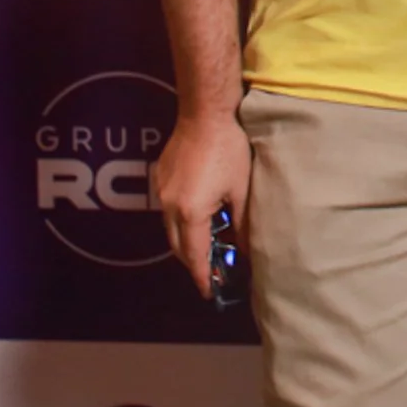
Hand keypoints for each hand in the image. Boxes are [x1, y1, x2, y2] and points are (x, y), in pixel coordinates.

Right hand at [152, 112, 250, 298]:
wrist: (205, 113)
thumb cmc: (228, 148)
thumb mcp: (242, 189)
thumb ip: (242, 223)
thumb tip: (246, 247)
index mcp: (191, 213)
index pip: (195, 256)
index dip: (203, 277)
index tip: (210, 292)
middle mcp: (170, 207)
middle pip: (178, 247)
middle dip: (194, 262)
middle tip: (213, 271)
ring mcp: (161, 192)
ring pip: (170, 230)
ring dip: (186, 242)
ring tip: (209, 245)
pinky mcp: (160, 179)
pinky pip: (167, 210)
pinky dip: (180, 221)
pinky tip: (199, 216)